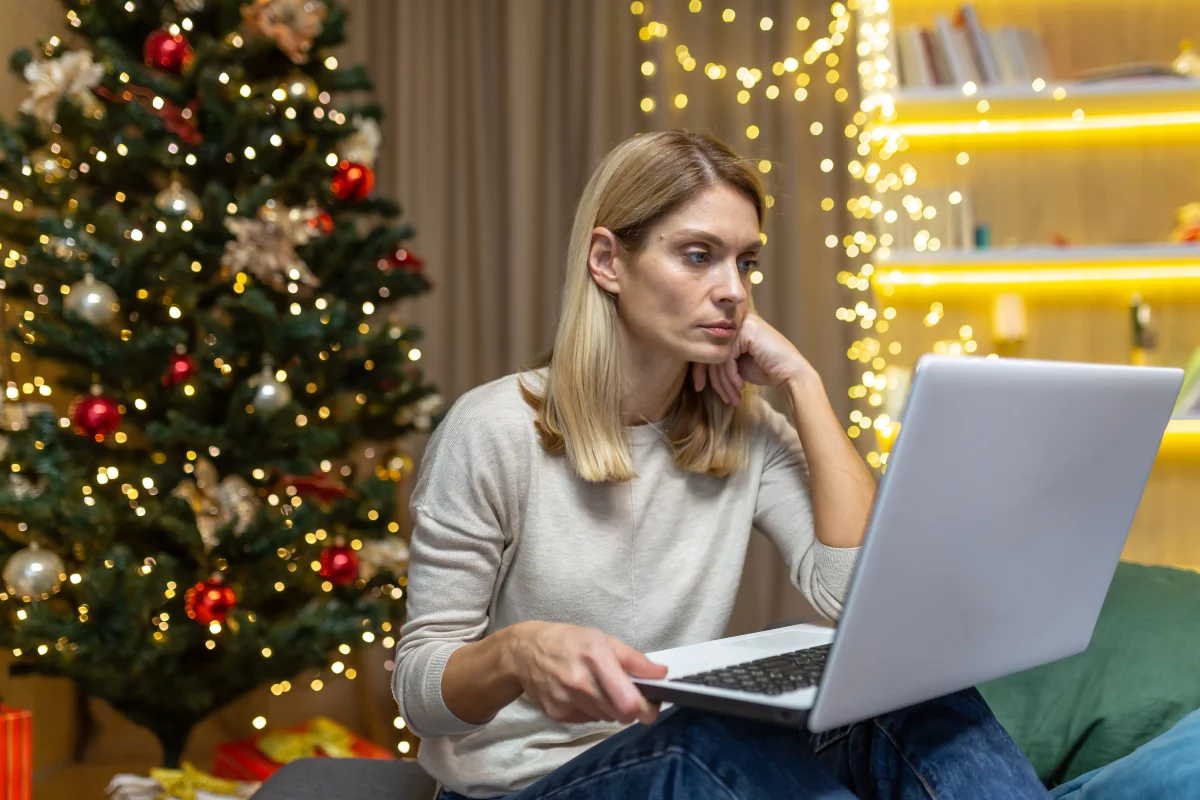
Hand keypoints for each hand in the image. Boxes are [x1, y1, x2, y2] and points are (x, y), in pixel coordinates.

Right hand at [503, 621, 667, 724]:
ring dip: (610, 708)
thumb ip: (634, 659)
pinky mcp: (557, 714)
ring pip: (606, 718)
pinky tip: (582, 693)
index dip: (646, 708)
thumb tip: (661, 673)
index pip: (629, 701)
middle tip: (625, 693)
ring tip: (598, 687)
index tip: (651, 705)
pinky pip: (589, 719)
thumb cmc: (568, 642)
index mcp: (596, 657)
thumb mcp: (602, 639)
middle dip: (629, 707)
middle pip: (621, 714)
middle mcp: (580, 682)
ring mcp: (567, 700)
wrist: (524, 652)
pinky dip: (592, 710)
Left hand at [692, 311, 812, 402]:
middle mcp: (736, 320)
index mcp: (732, 325)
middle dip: (712, 378)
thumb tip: (695, 368)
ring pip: (717, 355)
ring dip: (723, 382)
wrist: (791, 374)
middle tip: (715, 395)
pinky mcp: (746, 331)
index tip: (698, 387)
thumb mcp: (735, 364)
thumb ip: (718, 360)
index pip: (707, 346)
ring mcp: (742, 323)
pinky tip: (739, 387)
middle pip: (709, 350)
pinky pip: (727, 357)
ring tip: (730, 397)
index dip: (700, 369)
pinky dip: (731, 376)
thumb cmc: (766, 369)